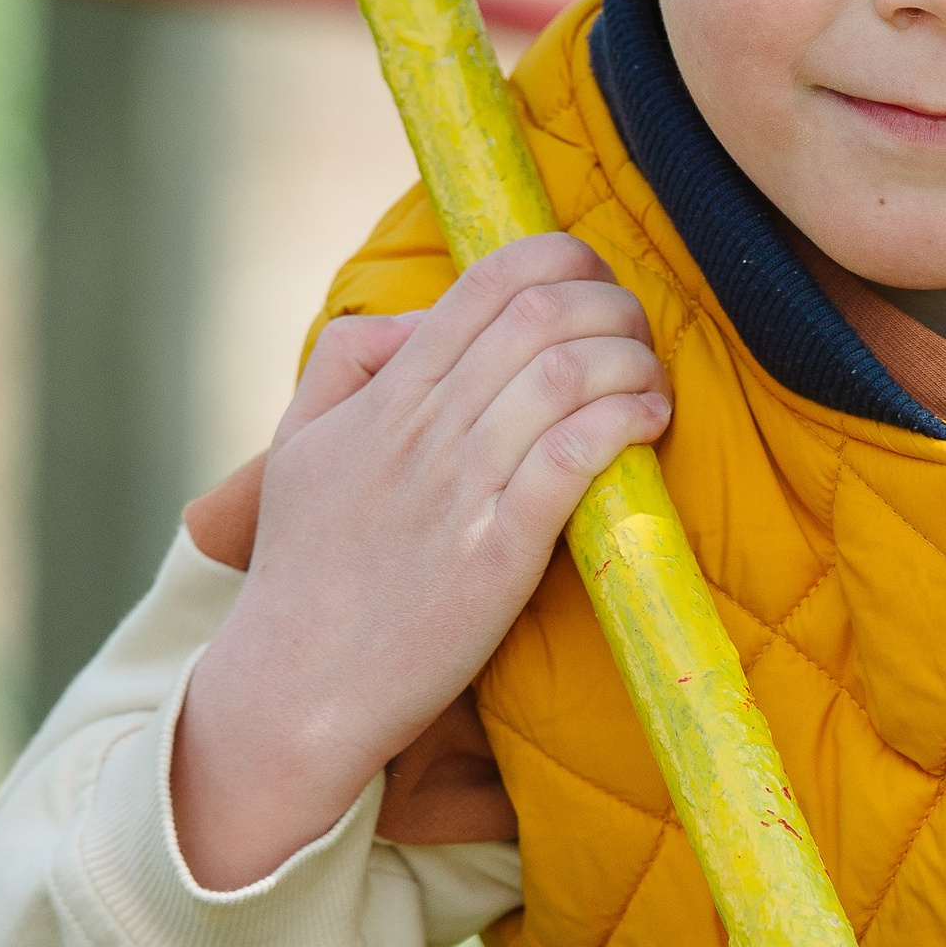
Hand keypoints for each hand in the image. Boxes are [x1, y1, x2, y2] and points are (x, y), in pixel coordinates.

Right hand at [172, 235, 668, 889]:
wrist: (295, 686)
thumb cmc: (305, 569)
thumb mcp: (297, 442)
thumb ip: (349, 359)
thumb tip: (424, 314)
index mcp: (384, 393)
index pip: (487, 281)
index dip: (562, 260)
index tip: (593, 286)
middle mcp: (424, 427)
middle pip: (541, 314)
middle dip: (613, 307)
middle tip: (635, 338)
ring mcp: (461, 489)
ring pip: (567, 374)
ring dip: (631, 362)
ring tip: (650, 385)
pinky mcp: (496, 554)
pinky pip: (574, 458)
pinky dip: (624, 423)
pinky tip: (647, 425)